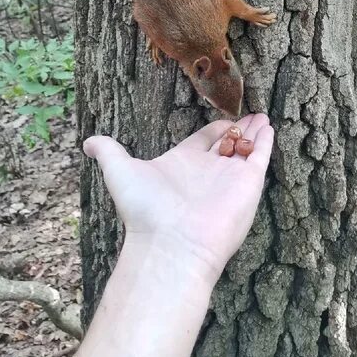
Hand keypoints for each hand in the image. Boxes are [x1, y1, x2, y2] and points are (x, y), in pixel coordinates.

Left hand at [83, 113, 273, 284]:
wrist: (172, 243)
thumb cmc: (145, 209)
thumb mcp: (121, 171)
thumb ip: (108, 152)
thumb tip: (87, 141)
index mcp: (183, 163)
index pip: (203, 140)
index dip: (214, 128)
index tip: (226, 116)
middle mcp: (208, 170)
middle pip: (227, 144)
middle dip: (239, 128)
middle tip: (251, 112)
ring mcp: (229, 176)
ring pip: (245, 148)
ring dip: (255, 131)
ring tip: (263, 116)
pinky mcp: (248, 182)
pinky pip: (260, 156)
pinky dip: (266, 141)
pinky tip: (269, 127)